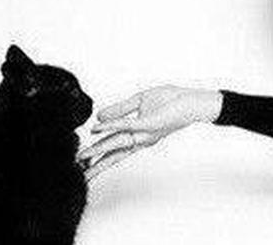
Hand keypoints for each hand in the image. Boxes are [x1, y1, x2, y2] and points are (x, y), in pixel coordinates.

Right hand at [77, 85, 221, 179]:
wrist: (193, 101)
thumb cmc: (172, 100)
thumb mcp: (140, 101)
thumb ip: (119, 110)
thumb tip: (99, 117)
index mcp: (138, 135)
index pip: (114, 148)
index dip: (98, 156)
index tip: (83, 164)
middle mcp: (141, 138)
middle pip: (115, 154)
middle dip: (96, 164)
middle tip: (79, 173)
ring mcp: (145, 133)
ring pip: (117, 143)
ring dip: (98, 150)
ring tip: (82, 157)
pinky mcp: (150, 123)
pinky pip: (127, 125)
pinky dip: (111, 126)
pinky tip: (97, 128)